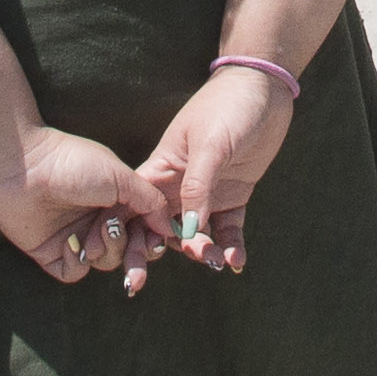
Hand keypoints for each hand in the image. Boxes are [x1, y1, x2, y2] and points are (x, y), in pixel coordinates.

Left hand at [0, 126, 175, 292]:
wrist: (23, 165)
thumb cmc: (73, 163)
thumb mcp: (121, 177)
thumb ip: (150, 202)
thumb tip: (174, 228)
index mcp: (117, 201)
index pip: (144, 229)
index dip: (153, 239)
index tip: (159, 243)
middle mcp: (98, 220)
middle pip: (128, 252)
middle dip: (136, 257)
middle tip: (139, 262)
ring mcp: (76, 237)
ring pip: (105, 263)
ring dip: (106, 251)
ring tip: (96, 232)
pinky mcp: (52, 252)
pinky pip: (75, 271)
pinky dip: (78, 261)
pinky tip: (71, 241)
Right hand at [137, 60, 295, 275]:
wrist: (265, 90)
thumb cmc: (228, 107)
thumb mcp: (210, 144)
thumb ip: (197, 185)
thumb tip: (185, 230)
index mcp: (161, 168)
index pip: (131, 205)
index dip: (117, 231)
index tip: (111, 258)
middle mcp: (178, 186)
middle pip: (155, 228)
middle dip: (147, 255)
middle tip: (137, 285)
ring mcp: (205, 194)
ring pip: (192, 235)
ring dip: (199, 252)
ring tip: (216, 261)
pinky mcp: (233, 198)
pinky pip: (226, 231)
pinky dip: (230, 248)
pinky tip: (236, 262)